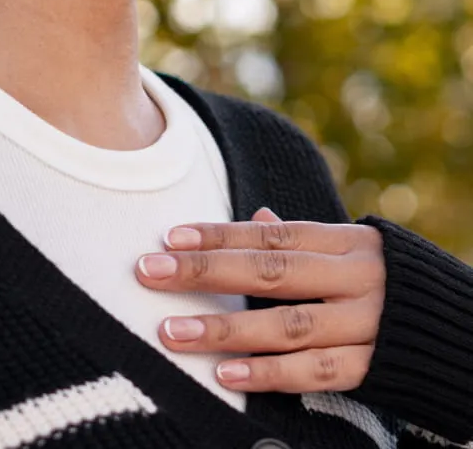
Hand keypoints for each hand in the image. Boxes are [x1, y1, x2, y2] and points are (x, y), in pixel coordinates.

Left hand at [135, 208, 385, 394]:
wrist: (466, 332)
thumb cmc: (391, 284)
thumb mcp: (351, 252)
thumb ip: (301, 239)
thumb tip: (251, 215)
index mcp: (344, 241)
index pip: (271, 234)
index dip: (218, 235)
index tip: (169, 237)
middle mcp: (355, 276)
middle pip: (271, 272)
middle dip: (206, 272)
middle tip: (149, 272)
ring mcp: (368, 323)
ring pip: (288, 326)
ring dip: (226, 331)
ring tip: (173, 333)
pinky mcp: (377, 367)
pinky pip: (317, 373)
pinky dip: (271, 375)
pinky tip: (226, 375)